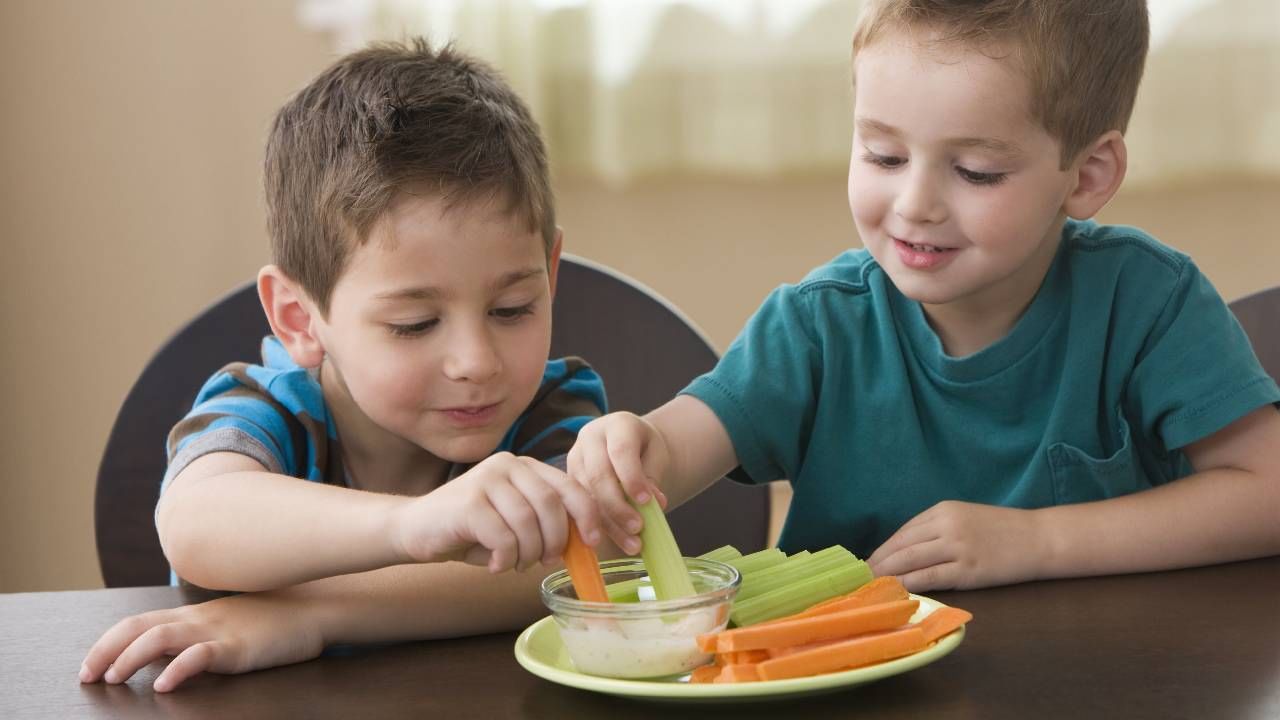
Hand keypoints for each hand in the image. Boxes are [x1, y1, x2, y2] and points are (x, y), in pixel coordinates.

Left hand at [79, 592, 323, 692]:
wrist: (317, 608)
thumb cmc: (277, 620)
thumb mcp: (230, 624)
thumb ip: (199, 637)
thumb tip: (168, 658)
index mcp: (194, 615)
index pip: (138, 622)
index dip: (108, 642)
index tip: (90, 666)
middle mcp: (198, 620)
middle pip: (137, 627)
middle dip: (106, 651)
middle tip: (88, 677)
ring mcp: (218, 632)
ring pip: (159, 638)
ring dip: (130, 659)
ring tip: (115, 680)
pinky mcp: (238, 648)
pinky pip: (201, 656)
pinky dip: (178, 669)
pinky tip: (166, 685)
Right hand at [392, 452, 601, 573]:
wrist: (416, 528)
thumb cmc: (472, 530)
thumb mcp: (515, 522)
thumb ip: (545, 523)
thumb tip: (584, 542)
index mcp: (525, 467)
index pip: (569, 486)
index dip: (587, 515)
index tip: (594, 542)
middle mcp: (507, 465)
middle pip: (551, 506)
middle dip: (555, 541)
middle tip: (543, 561)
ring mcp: (486, 480)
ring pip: (528, 524)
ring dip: (527, 554)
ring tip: (515, 563)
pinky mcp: (468, 502)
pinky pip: (504, 537)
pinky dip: (506, 559)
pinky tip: (497, 564)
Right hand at [566, 411, 668, 554]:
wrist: (630, 445)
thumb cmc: (646, 450)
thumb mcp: (657, 456)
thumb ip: (653, 477)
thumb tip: (654, 504)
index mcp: (616, 425)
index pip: (621, 451)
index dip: (632, 478)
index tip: (647, 502)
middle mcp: (590, 438)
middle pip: (599, 475)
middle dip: (618, 506)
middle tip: (638, 528)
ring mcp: (575, 458)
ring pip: (587, 495)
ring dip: (610, 523)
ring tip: (633, 544)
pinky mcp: (568, 480)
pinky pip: (580, 506)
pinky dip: (600, 527)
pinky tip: (616, 542)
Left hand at [867, 501, 1046, 590]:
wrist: (1039, 539)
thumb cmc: (1002, 530)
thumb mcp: (964, 517)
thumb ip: (935, 529)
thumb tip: (903, 550)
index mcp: (943, 510)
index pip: (903, 532)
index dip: (883, 549)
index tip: (867, 562)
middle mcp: (947, 525)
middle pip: (901, 546)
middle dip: (878, 563)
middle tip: (861, 578)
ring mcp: (958, 547)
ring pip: (911, 561)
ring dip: (888, 574)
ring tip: (873, 586)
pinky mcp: (968, 569)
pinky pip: (931, 577)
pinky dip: (910, 584)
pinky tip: (897, 591)